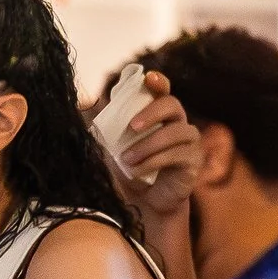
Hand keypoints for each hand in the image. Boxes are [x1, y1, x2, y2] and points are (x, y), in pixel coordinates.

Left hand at [104, 73, 199, 222]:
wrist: (141, 201)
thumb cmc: (127, 167)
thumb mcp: (112, 144)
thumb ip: (105, 125)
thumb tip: (84, 104)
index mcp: (158, 115)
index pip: (162, 90)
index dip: (157, 81)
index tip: (148, 78)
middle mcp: (178, 123)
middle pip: (173, 105)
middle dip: (152, 113)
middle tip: (132, 127)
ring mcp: (189, 142)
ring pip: (175, 132)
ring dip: (148, 145)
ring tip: (126, 159)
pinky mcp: (193, 161)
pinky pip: (176, 155)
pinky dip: (153, 161)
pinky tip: (136, 170)